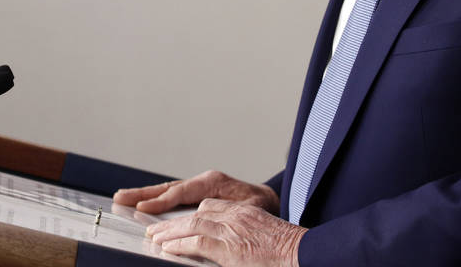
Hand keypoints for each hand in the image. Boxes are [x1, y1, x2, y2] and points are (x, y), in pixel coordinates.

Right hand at [113, 170, 279, 214]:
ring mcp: (199, 187)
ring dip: (145, 195)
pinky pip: (173, 196)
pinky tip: (144, 204)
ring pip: (167, 191)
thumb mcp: (248, 209)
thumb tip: (205, 214)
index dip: (161, 201)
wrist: (271, 200)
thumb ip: (227, 209)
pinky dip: (157, 199)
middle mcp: (202, 181)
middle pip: (167, 188)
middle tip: (119, 197)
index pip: (181, 191)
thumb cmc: (262, 206)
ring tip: (123, 198)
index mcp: (212, 181)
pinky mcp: (198, 194)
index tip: (143, 208)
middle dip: (142, 193)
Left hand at [147, 198, 303, 266]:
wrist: (305, 255)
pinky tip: (168, 249)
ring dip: (170, 232)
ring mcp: (232, 230)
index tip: (177, 222)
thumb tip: (235, 246)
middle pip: (197, 212)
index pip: (210, 205)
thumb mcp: (266, 236)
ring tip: (156, 238)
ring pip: (192, 224)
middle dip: (173, 221)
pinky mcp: (230, 247)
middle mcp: (236, 216)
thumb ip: (246, 234)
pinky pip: (197, 241)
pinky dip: (180, 244)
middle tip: (156, 229)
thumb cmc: (291, 252)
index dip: (190, 214)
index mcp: (245, 211)